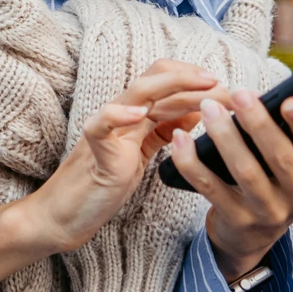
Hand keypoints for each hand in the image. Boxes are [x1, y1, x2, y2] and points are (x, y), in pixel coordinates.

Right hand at [0, 64, 229, 291]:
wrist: (65, 214)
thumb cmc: (103, 184)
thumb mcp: (142, 152)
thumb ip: (164, 130)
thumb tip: (198, 112)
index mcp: (135, 115)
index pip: (166, 80)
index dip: (197, 79)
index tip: (227, 90)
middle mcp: (122, 114)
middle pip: (157, 77)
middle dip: (194, 77)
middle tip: (225, 85)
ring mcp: (108, 128)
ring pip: (138, 92)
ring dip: (174, 85)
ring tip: (203, 85)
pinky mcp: (94, 149)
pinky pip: (101, 124)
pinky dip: (118, 114)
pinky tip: (139, 115)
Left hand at [168, 89, 292, 281]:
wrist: (252, 233)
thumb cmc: (276, 178)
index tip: (289, 99)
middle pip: (282, 159)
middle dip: (259, 124)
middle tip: (240, 94)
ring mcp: (270, 213)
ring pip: (245, 171)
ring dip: (225, 136)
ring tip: (209, 108)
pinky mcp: (237, 220)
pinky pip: (210, 187)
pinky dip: (192, 162)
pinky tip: (181, 139)